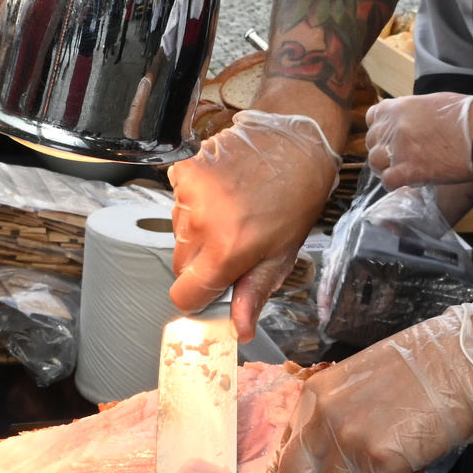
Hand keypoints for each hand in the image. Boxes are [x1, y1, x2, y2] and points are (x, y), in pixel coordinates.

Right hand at [167, 109, 340, 335]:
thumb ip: (253, 293)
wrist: (295, 142)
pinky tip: (220, 195)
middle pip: (180, 266)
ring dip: (198, 232)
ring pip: (178, 234)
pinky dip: (193, 205)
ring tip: (231, 213)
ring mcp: (188, 193)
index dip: (199, 296)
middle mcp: (201, 222)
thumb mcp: (282, 254)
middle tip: (234, 243)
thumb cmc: (296, 198)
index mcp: (227, 249)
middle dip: (201, 263)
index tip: (214, 286)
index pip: (184, 295)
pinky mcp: (182, 170)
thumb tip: (238, 330)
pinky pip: (177, 204)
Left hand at [245, 303, 472, 472]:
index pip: (279, 456)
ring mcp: (347, 439)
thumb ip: (332, 426)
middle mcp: (322, 419)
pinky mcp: (379, 459)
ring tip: (396, 472)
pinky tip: (415, 467)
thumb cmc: (425, 371)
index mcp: (314, 398)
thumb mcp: (360, 390)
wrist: (466, 361)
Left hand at [364, 94, 472, 189]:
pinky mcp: (409, 171)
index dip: (379, 127)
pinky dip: (393, 183)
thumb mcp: (435, 102)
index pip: (372, 116)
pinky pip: (387, 180)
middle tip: (397, 155)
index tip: (389, 135)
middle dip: (383, 148)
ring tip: (399, 169)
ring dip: (385, 166)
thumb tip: (409, 120)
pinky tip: (406, 181)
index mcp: (400, 106)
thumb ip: (414, 111)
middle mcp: (394, 126)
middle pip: (372, 141)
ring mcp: (399, 149)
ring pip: (375, 161)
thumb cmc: (468, 115)